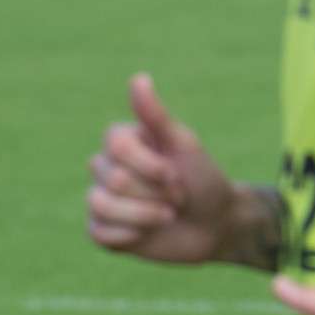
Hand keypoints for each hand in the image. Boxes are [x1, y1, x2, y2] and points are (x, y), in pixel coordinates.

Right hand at [85, 73, 235, 264]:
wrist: (216, 225)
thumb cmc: (203, 179)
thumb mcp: (184, 145)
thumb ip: (157, 116)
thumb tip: (139, 78)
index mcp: (123, 141)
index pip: (116, 145)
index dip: (152, 165)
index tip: (177, 172)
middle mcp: (106, 167)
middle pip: (114, 179)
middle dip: (156, 192)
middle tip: (177, 195)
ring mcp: (101, 198)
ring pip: (101, 206)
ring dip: (146, 216)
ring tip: (167, 215)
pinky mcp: (102, 230)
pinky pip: (98, 233)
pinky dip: (131, 236)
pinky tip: (148, 234)